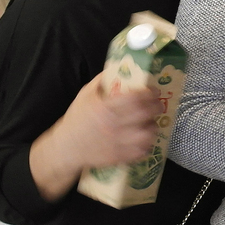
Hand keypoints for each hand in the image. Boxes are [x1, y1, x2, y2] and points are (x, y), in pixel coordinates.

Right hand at [29, 72, 161, 201]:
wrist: (66, 148)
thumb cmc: (76, 120)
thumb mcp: (85, 95)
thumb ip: (100, 80)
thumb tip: (116, 68)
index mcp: (105, 108)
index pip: (135, 97)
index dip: (149, 93)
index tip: (154, 90)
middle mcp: (113, 125)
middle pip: (145, 114)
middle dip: (156, 107)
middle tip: (157, 105)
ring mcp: (117, 143)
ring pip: (147, 134)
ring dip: (153, 126)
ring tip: (151, 123)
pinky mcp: (119, 157)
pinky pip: (142, 151)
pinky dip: (147, 144)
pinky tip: (144, 138)